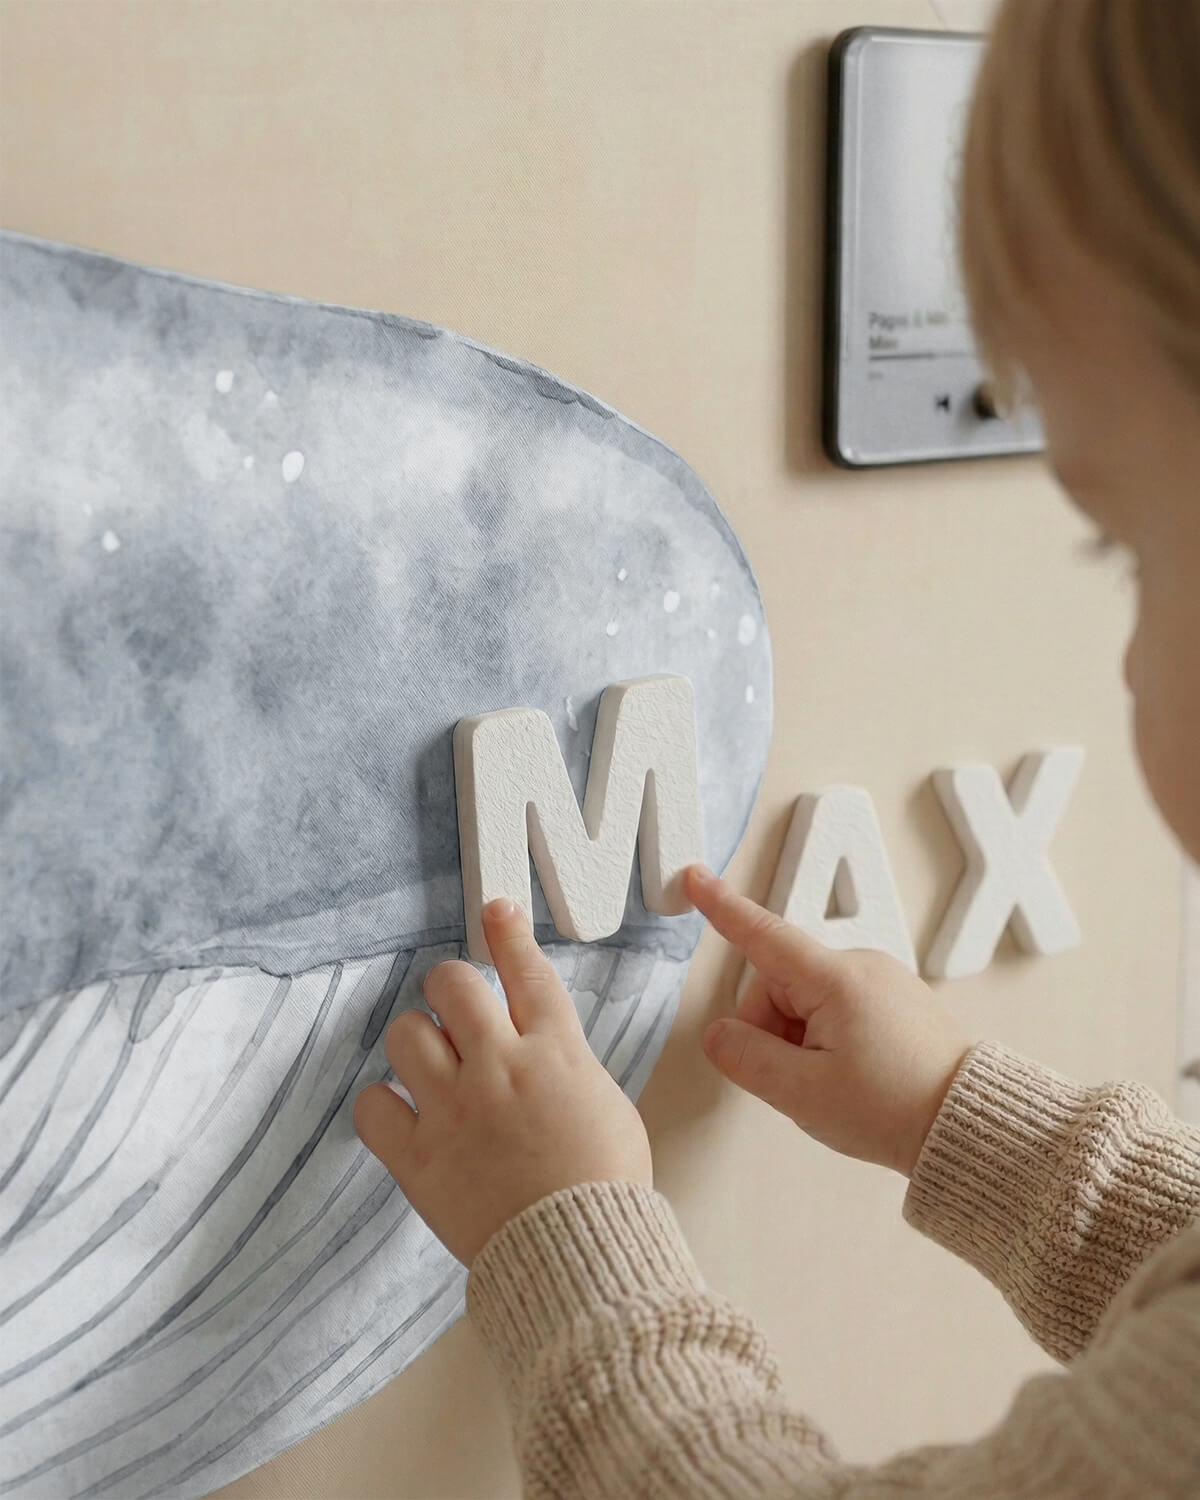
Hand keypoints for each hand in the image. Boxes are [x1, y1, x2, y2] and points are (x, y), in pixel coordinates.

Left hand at [354, 899, 652, 1265]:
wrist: (582, 1257)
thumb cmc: (607, 1187)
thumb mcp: (607, 1104)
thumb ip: (566, 1064)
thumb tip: (538, 1049)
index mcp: (556, 1052)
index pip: (526, 971)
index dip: (507, 932)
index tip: (493, 908)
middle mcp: (500, 1067)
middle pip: (452, 985)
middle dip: (449, 989)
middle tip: (454, 1013)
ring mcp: (454, 1110)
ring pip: (405, 1034)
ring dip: (416, 1043)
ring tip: (431, 1068)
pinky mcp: (418, 1158)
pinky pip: (373, 1105)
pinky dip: (384, 1105)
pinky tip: (402, 1115)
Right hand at [683, 865, 969, 1176]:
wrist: (973, 1127)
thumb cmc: (895, 1108)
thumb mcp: (802, 1092)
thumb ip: (747, 1058)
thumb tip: (719, 1036)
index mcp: (835, 979)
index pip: (762, 936)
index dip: (722, 908)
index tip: (694, 878)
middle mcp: (861, 967)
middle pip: (779, 986)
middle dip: (773, 1031)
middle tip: (800, 1081)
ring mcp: (884, 983)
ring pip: (808, 1003)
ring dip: (802, 1042)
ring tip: (836, 1087)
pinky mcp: (899, 1003)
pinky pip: (839, 1012)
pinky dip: (830, 1043)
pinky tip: (854, 1080)